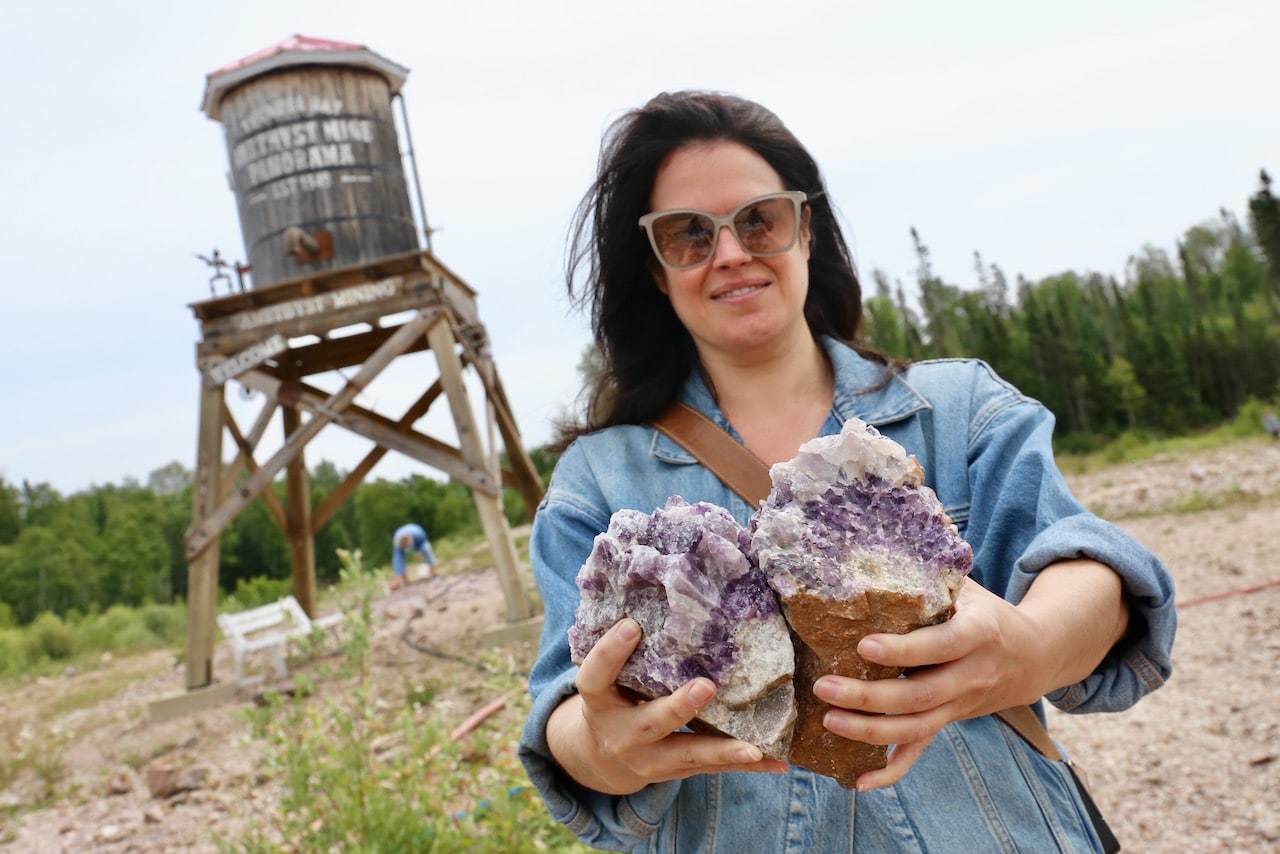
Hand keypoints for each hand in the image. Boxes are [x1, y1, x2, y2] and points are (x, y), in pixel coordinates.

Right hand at [547, 618, 787, 794]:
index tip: (631, 625)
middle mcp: (620, 734)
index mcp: (599, 702)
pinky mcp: (673, 772)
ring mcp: (648, 759)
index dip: (610, 652)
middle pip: (648, 723)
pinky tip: (777, 762)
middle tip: (706, 686)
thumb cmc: (611, 700)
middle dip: (679, 707)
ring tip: (756, 747)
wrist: (600, 759)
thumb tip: (662, 593)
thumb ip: (625, 652)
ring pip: (687, 754)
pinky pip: (710, 768)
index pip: (595, 677)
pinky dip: (744, 765)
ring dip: (723, 749)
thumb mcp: (606, 679)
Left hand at [812, 578, 1045, 790]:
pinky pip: (921, 750)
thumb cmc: (984, 611)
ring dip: (871, 731)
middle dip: (870, 697)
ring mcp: (960, 705)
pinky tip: (859, 782)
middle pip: (920, 695)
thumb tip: (890, 533)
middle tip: (824, 687)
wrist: (1033, 655)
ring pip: (916, 727)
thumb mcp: (966, 587)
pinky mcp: (949, 721)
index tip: (864, 646)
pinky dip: (892, 771)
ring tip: (829, 720)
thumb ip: (929, 572)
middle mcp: (970, 675)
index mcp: (976, 634)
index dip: (904, 650)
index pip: (939, 646)